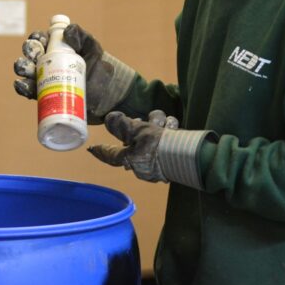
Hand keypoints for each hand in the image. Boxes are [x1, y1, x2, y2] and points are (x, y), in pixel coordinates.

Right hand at [13, 23, 135, 122]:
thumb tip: (68, 31)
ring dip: (22, 70)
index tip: (39, 43)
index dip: (35, 39)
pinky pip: (28, 91)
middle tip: (34, 58)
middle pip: (29, 55)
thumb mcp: (92, 49)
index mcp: (55, 48)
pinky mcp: (44, 96)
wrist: (106, 96)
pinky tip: (22, 85)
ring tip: (27, 72)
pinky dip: (21, 88)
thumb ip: (82, 36)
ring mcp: (44, 79)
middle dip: (27, 54)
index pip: (39, 40)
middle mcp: (46, 62)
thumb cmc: (99, 69)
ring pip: (25, 72)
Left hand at [88, 110, 215, 188]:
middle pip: (134, 141)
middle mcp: (142, 165)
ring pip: (152, 137)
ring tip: (166, 124)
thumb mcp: (139, 131)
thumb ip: (123, 125)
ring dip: (158, 125)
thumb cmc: (161, 146)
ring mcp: (158, 165)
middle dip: (141, 126)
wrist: (192, 158)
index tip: (92, 149)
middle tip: (146, 120)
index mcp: (131, 160)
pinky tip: (174, 128)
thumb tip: (108, 119)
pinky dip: (169, 132)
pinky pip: (166, 142)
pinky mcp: (173, 160)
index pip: (111, 156)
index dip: (102, 150)